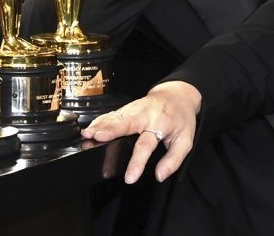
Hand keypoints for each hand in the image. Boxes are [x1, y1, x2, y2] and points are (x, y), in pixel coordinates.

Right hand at [82, 80, 201, 183]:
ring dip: (101, 125)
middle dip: (111, 130)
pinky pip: (111, 114)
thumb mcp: (185, 140)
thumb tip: (160, 175)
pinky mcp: (126, 108)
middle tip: (97, 138)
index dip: (137, 162)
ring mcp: (134, 109)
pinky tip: (90, 128)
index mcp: (160, 124)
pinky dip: (100, 121)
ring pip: (116, 117)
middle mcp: (145, 115)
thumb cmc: (180, 119)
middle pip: (126, 123)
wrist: (177, 95)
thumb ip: (173, 160)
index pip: (146, 145)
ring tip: (88, 134)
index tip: (129, 177)